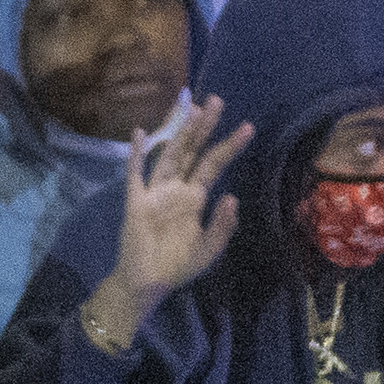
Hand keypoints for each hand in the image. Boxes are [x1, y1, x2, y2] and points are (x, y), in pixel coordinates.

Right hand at [110, 94, 252, 304]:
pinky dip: (136, 154)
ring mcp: (156, 192)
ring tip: (190, 106)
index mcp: (195, 197)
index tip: (248, 127)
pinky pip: (135, 175)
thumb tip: (232, 198)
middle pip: (192, 150)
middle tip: (215, 100)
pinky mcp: (137, 202)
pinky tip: (139, 133)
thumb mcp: (209, 249)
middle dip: (203, 127)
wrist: (148, 283)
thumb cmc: (178, 266)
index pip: (214, 164)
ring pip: (169, 154)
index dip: (230, 146)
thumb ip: (222, 226)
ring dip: (178, 131)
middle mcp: (177, 188)